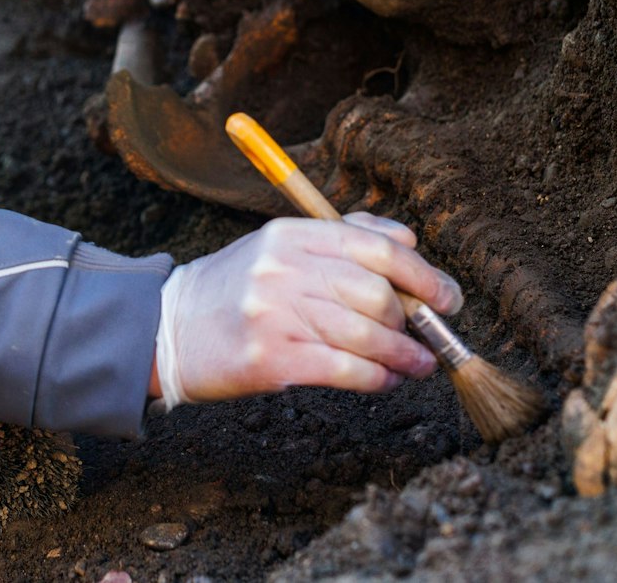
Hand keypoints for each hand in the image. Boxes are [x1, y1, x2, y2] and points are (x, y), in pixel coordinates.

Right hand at [153, 213, 461, 407]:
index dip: (424, 275)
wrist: (168, 329)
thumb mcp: (280, 248)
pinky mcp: (269, 359)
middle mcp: (284, 269)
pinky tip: (386, 382)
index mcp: (292, 235)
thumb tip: (411, 247)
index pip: (376, 247)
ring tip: (416, 366)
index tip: (448, 297)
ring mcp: (275, 314)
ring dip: (404, 357)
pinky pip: (344, 370)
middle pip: (376, 293)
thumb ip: (342, 238)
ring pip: (366, 335)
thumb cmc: (235, 290)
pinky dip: (377, 379)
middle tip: (426, 338)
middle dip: (413, 322)